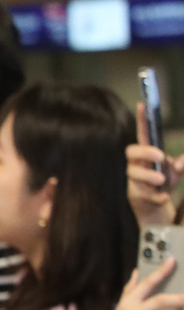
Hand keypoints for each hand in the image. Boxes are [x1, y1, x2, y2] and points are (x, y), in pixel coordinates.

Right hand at [128, 102, 183, 225]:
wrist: (155, 205)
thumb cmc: (165, 180)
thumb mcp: (178, 169)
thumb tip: (176, 165)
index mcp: (147, 153)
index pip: (143, 133)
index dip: (142, 119)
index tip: (142, 104)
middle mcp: (137, 164)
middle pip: (131, 151)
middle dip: (144, 152)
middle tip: (161, 156)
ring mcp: (134, 179)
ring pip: (134, 174)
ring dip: (149, 175)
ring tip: (162, 180)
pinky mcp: (135, 194)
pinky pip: (142, 194)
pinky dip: (155, 195)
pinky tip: (164, 197)